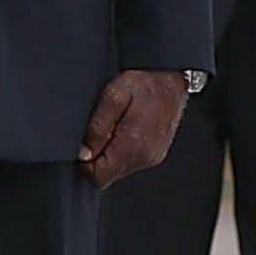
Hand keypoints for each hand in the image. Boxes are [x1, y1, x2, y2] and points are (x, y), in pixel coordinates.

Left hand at [81, 69, 184, 185]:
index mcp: (132, 146)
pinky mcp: (155, 153)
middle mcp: (144, 157)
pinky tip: (124, 127)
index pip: (98, 177)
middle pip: (108, 175)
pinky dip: (121, 150)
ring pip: (118, 169)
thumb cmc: (144, 83)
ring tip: (114, 124)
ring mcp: (152, 157)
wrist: (172, 77)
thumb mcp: (113, 96)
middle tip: (100, 129)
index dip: (85, 163)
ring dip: (109, 152)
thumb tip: (83, 153)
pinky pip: (130, 161)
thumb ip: (97, 127)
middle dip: (96, 157)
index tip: (84, 143)